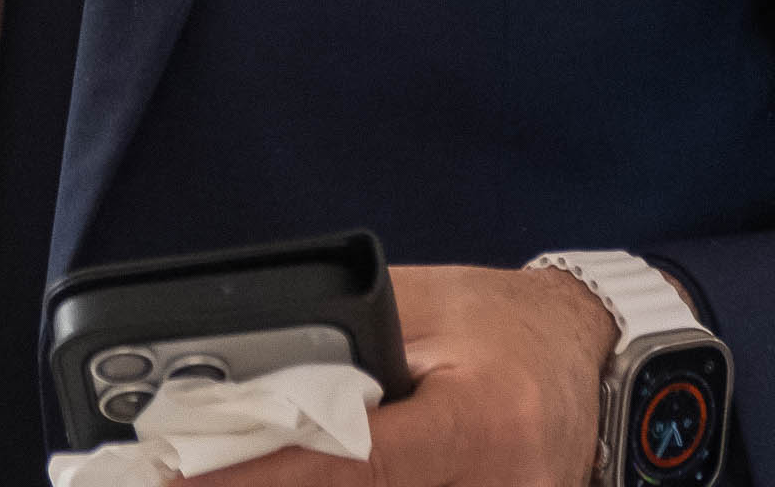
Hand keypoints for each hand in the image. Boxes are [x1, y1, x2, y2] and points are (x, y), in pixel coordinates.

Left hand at [212, 262, 613, 486]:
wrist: (587, 357)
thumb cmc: (504, 324)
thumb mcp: (427, 306)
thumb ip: (346, 336)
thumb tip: (249, 369)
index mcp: (484, 420)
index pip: (359, 462)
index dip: (268, 478)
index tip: (186, 482)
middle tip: (191, 483)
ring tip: (242, 474)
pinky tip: (308, 479)